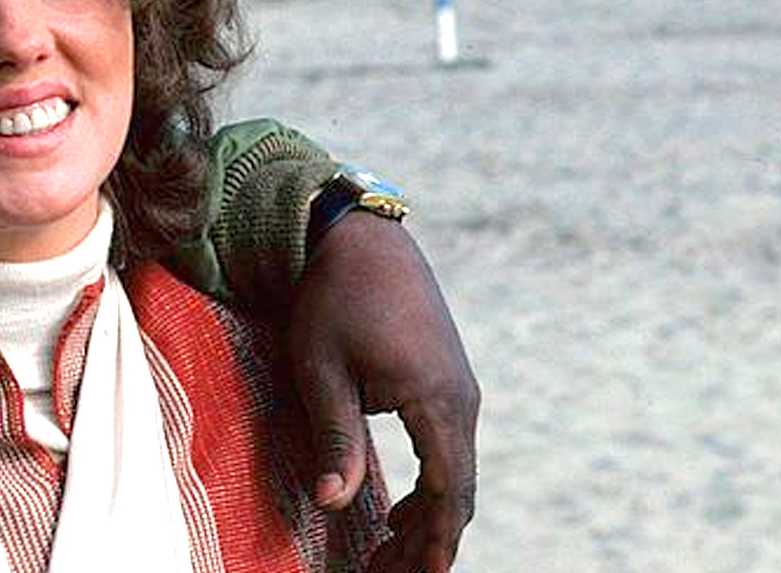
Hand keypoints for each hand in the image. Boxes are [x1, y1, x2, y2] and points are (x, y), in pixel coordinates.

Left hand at [288, 213, 479, 572]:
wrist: (360, 239)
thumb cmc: (333, 300)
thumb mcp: (321, 370)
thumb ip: (334, 438)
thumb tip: (333, 504)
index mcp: (435, 399)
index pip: (448, 490)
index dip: (437, 541)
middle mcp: (460, 399)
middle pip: (456, 491)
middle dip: (428, 542)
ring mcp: (459, 389)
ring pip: (454, 473)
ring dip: (428, 518)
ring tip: (392, 557)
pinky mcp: (447, 382)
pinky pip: (448, 449)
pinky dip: (430, 487)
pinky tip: (400, 513)